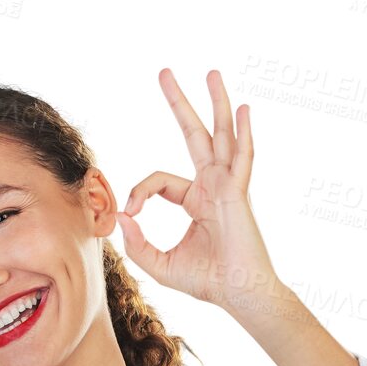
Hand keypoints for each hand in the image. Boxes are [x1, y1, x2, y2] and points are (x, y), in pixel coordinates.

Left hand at [116, 68, 277, 310]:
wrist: (238, 293)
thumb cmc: (207, 282)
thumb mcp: (160, 264)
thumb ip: (138, 245)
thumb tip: (121, 217)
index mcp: (195, 200)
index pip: (160, 181)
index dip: (141, 191)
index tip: (131, 212)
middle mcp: (212, 186)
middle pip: (194, 135)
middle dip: (180, 104)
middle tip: (164, 73)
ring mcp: (228, 185)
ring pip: (221, 135)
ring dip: (216, 103)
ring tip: (211, 72)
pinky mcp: (238, 193)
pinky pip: (243, 157)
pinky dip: (244, 134)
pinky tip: (245, 109)